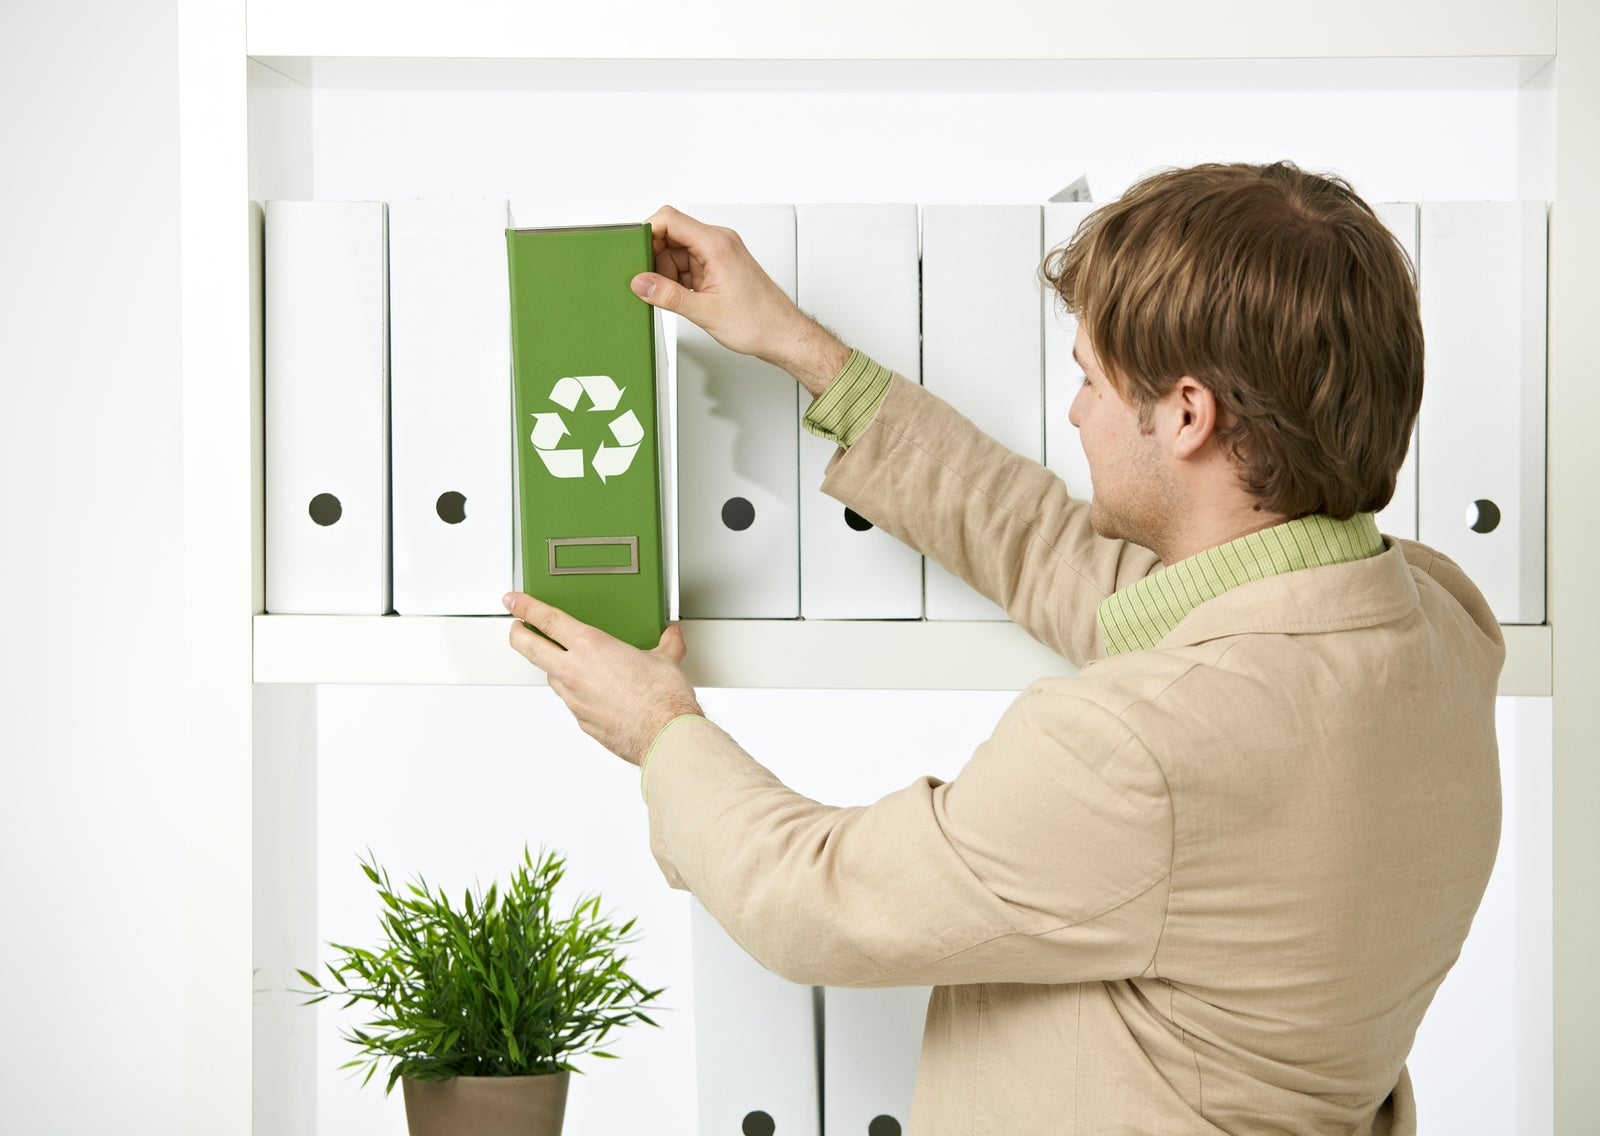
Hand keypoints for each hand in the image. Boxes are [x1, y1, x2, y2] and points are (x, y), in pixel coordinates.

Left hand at [503, 592, 702, 765]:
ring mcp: (574, 698)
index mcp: (592, 646)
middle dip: (518, 634)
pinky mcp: (582, 720)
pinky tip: (591, 691)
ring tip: (560, 660)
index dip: (526, 607)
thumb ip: (666, 645)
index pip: (548, 620)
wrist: (664, 736)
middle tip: (515, 627)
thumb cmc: (662, 699)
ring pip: (550, 676)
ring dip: (550, 666)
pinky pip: (570, 701)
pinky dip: (574, 693)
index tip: (514, 601)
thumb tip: (672, 637)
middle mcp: (575, 671)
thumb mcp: (667, 661)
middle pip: (531, 648)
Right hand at [631, 206, 851, 395]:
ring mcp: (718, 254)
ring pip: (677, 252)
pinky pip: (687, 264)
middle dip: (654, 258)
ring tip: (671, 297)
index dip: (648, 233)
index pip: (670, 219)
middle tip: (650, 284)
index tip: (634, 253)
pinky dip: (677, 279)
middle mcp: (718, 242)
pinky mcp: (717, 267)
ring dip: (666, 272)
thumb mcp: (705, 312)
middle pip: (671, 234)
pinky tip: (680, 297)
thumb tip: (641, 283)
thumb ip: (668, 296)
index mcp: (717, 244)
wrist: (783, 335)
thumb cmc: (759, 322)